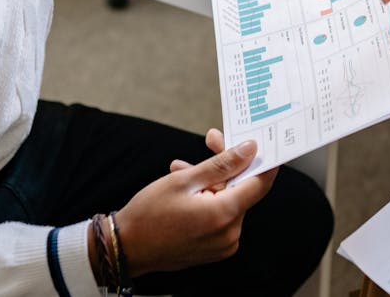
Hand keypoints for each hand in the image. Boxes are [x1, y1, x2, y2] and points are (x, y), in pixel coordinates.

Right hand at [112, 137, 277, 275]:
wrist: (125, 248)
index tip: (260, 143)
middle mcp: (229, 234)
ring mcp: (223, 244)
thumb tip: (249, 149)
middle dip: (226, 166)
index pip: (260, 183)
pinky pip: (220, 216)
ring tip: (183, 168)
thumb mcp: (184, 180)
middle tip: (211, 141)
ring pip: (228, 201)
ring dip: (211, 182)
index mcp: (223, 215)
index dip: (263, 160)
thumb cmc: (148, 215)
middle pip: (241, 190)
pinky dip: (208, 199)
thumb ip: (221, 164)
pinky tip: (187, 188)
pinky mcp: (215, 248)